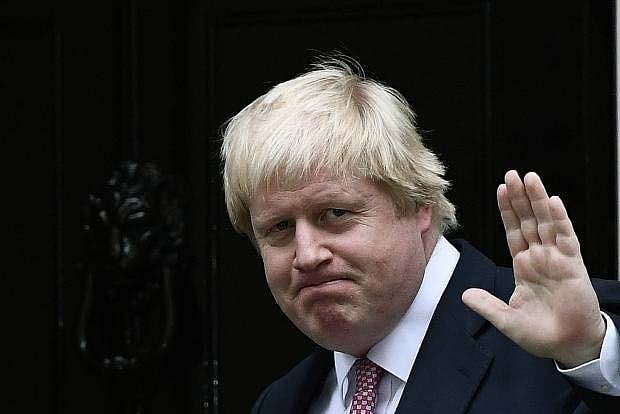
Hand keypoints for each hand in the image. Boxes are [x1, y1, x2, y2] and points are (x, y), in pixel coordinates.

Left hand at [462, 170, 604, 366]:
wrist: (568, 347)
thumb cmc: (540, 334)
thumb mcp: (506, 319)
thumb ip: (487, 305)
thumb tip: (464, 294)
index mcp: (524, 266)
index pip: (513, 231)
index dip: (507, 211)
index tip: (500, 189)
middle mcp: (539, 257)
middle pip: (528, 220)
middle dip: (520, 197)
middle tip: (512, 174)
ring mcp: (557, 259)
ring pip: (546, 223)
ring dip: (538, 200)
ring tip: (530, 177)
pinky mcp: (573, 266)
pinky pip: (566, 238)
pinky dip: (560, 220)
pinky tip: (553, 202)